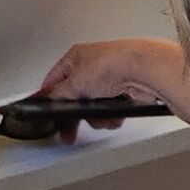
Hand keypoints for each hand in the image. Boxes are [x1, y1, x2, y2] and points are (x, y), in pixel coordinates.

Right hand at [35, 38, 188, 135]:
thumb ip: (57, 93)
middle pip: (76, 97)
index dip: (49, 98)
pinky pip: (110, 111)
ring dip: (96, 117)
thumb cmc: (111, 64)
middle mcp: (91, 66)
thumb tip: (46, 98)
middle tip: (70, 131)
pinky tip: (114, 114)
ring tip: (101, 116)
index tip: (47, 113)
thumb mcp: (75, 83)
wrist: (142, 70)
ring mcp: (108, 79)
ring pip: (93, 108)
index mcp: (75, 57)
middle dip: (76, 115)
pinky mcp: (122, 92)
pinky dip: (111, 116)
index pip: (55, 80)